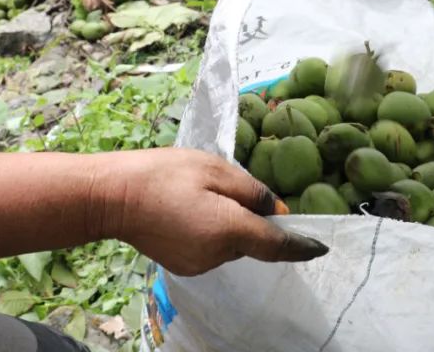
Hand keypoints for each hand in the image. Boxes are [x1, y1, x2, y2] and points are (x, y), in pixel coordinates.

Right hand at [95, 149, 327, 276]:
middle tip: (230, 187)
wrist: (111, 196)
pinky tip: (191, 209)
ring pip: (233, 243)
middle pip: (253, 240)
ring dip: (231, 223)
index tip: (321, 247)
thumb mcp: (216, 169)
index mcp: (230, 231)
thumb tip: (279, 211)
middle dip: (253, 218)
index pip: (277, 246)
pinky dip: (213, 230)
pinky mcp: (183, 264)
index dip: (302, 246)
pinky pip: (213, 247)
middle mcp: (218, 256)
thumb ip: (253, 192)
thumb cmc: (165, 174)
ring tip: (203, 194)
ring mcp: (198, 264)